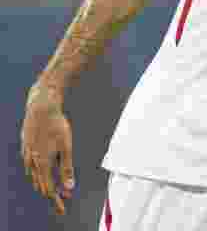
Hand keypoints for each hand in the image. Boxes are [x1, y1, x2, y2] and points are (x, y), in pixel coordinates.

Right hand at [21, 84, 74, 214]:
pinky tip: (41, 173)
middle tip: (62, 201)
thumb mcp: (66, 148)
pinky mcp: (26, 148)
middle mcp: (32, 162)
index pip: (49, 189)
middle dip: (52, 194)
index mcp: (42, 164)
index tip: (63, 208)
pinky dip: (38, 174)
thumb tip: (69, 187)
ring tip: (53, 190)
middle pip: (41, 184)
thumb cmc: (56, 126)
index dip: (56, 200)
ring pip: (34, 176)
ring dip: (45, 184)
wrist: (40, 108)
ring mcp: (27, 155)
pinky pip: (30, 166)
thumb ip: (67, 169)